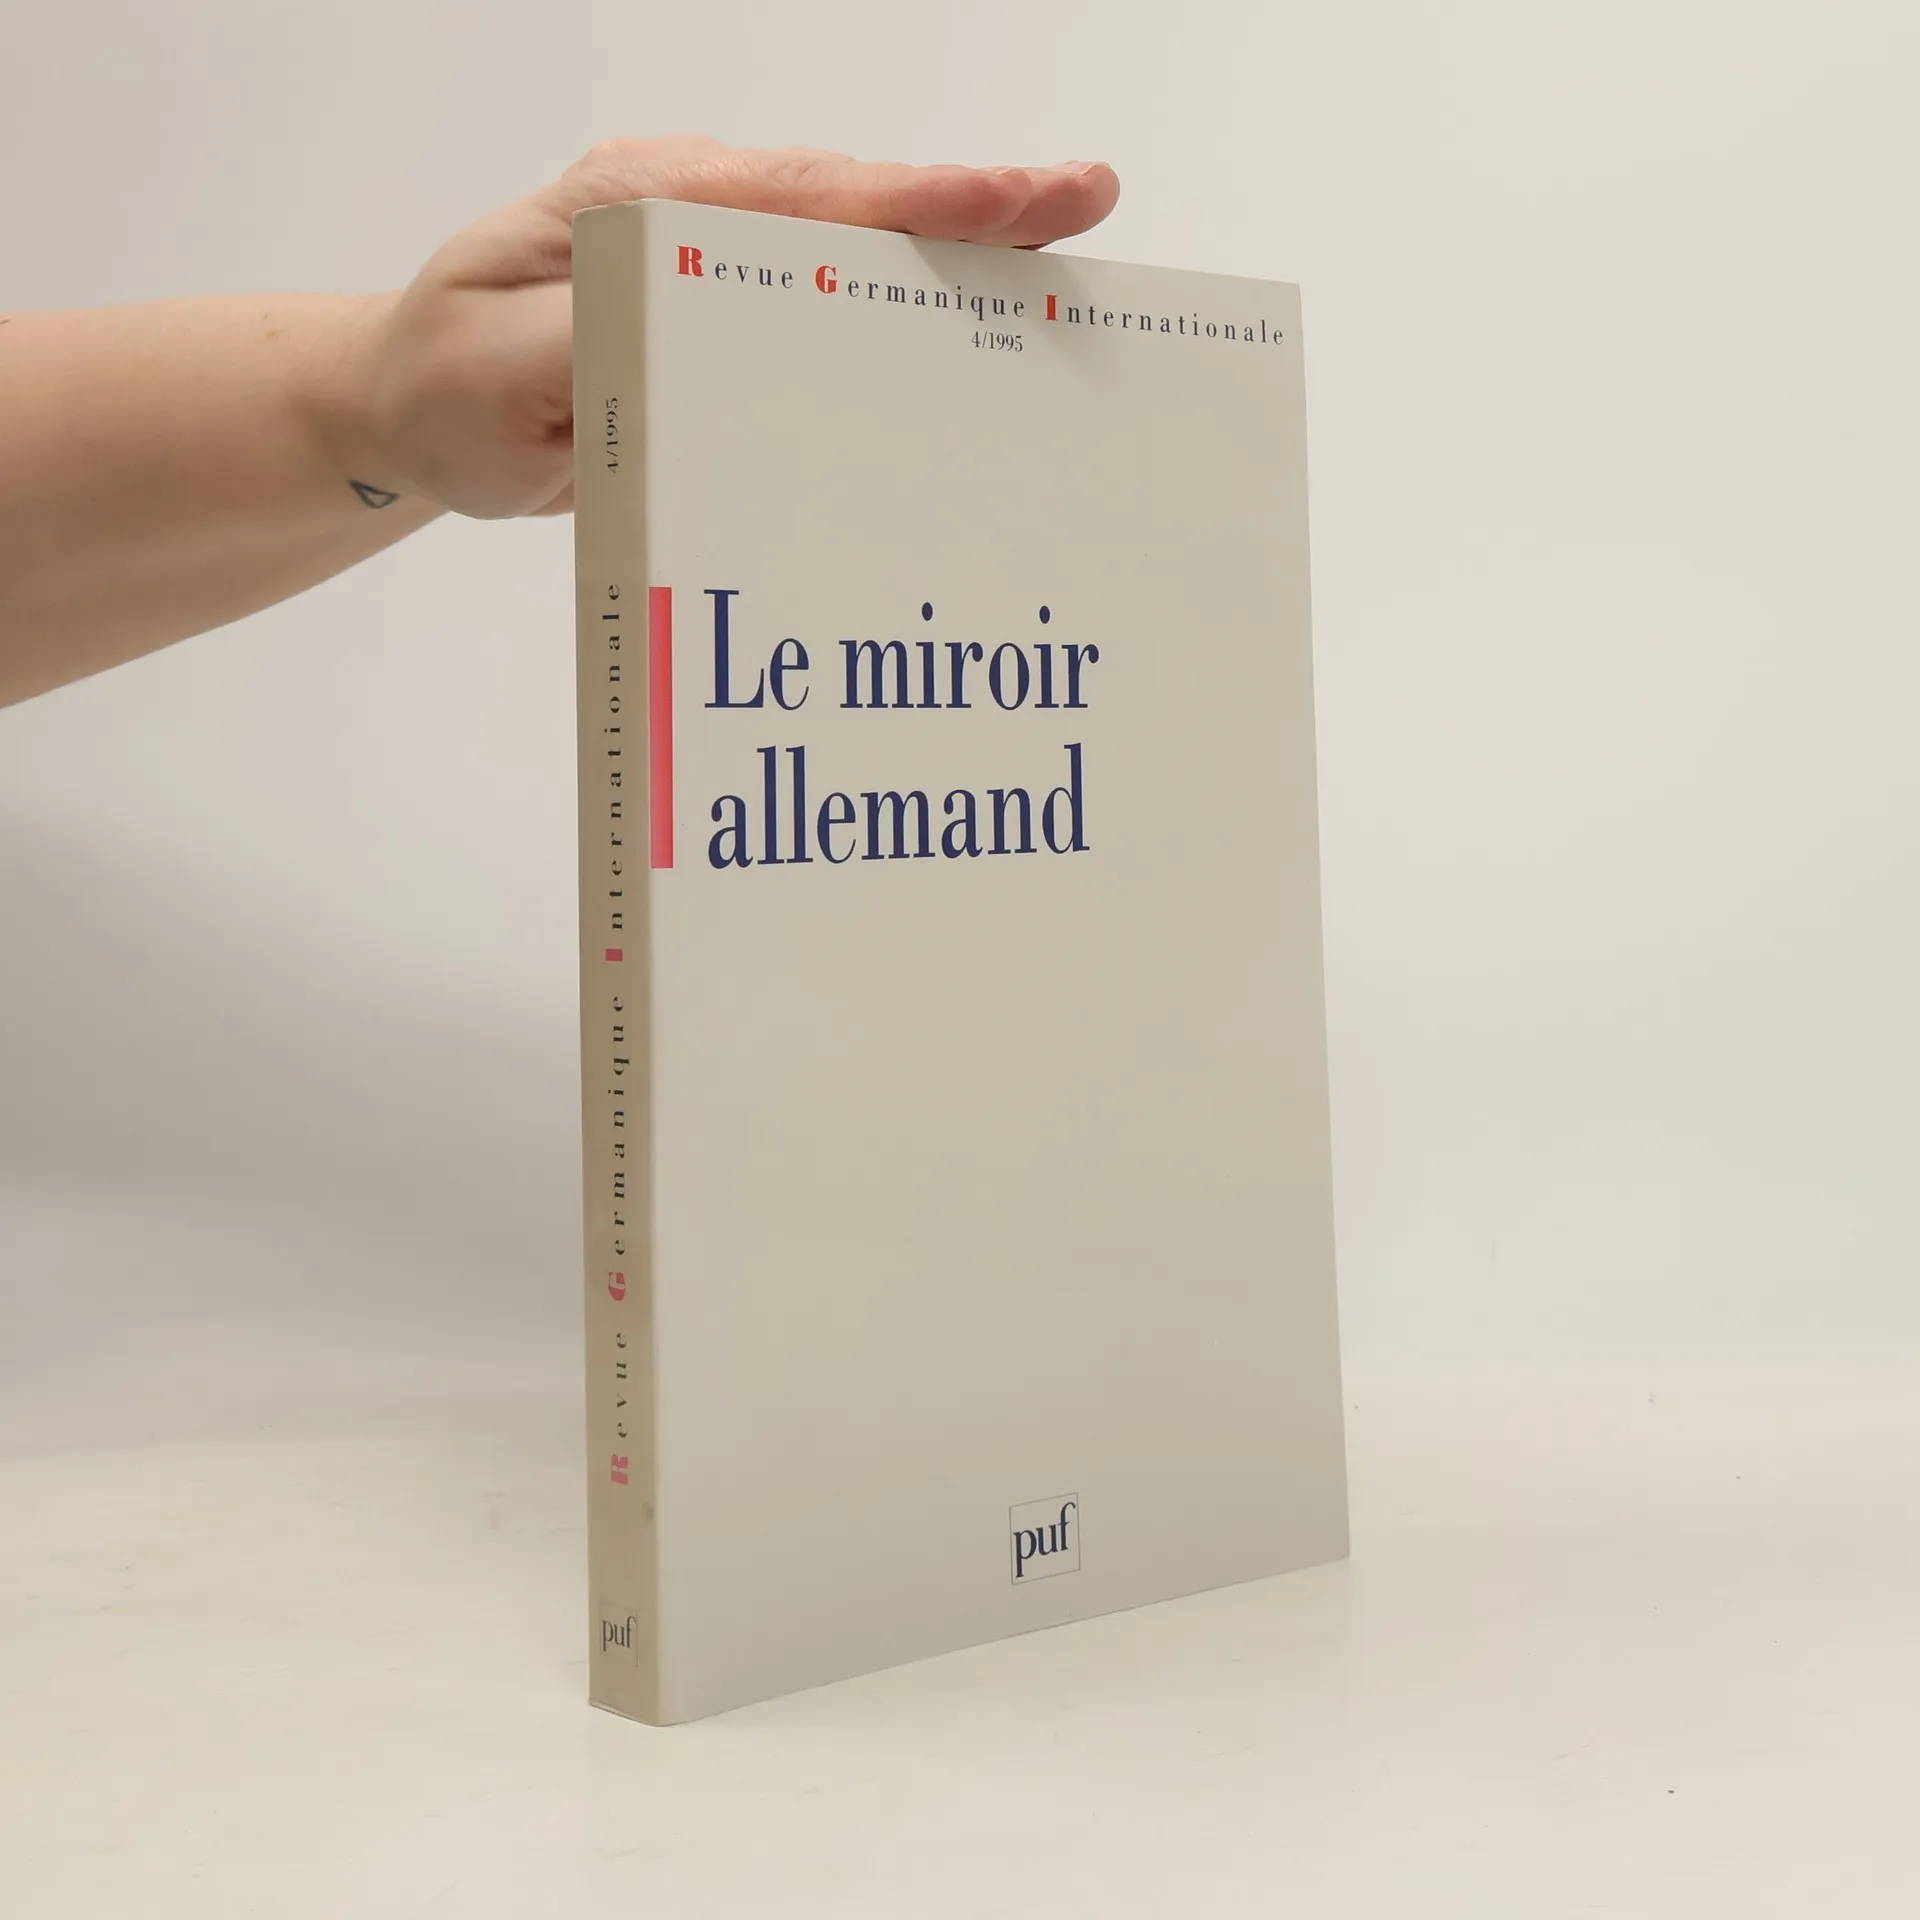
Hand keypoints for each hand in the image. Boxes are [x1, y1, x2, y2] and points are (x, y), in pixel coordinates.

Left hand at [347, 137, 1121, 519]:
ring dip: (954, 262)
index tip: (1031, 199)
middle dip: (974, 213)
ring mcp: (712, 259)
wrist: (410, 408)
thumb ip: (598, 336)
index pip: (808, 197)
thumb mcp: (500, 368)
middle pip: (856, 206)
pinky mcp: (724, 317)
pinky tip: (969, 337)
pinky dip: (906, 310)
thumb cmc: (449, 382)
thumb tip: (707, 319)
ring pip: (855, 249)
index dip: (925, 202)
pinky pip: (831, 302)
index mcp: (645, 209)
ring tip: (1061, 277)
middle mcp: (692, 215)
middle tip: (1088, 207)